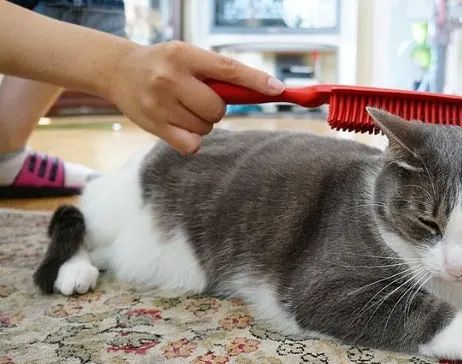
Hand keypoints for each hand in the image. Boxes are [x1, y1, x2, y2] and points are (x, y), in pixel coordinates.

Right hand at [104, 41, 284, 153]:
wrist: (119, 71)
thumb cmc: (164, 64)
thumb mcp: (187, 56)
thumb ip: (217, 73)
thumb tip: (260, 91)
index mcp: (185, 55)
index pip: (229, 69)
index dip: (255, 81)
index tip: (277, 88)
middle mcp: (171, 78)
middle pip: (218, 108)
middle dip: (216, 108)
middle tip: (199, 99)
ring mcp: (161, 104)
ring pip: (206, 128)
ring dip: (202, 122)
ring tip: (183, 107)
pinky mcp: (154, 126)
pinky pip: (192, 145)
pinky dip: (192, 140)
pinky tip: (179, 125)